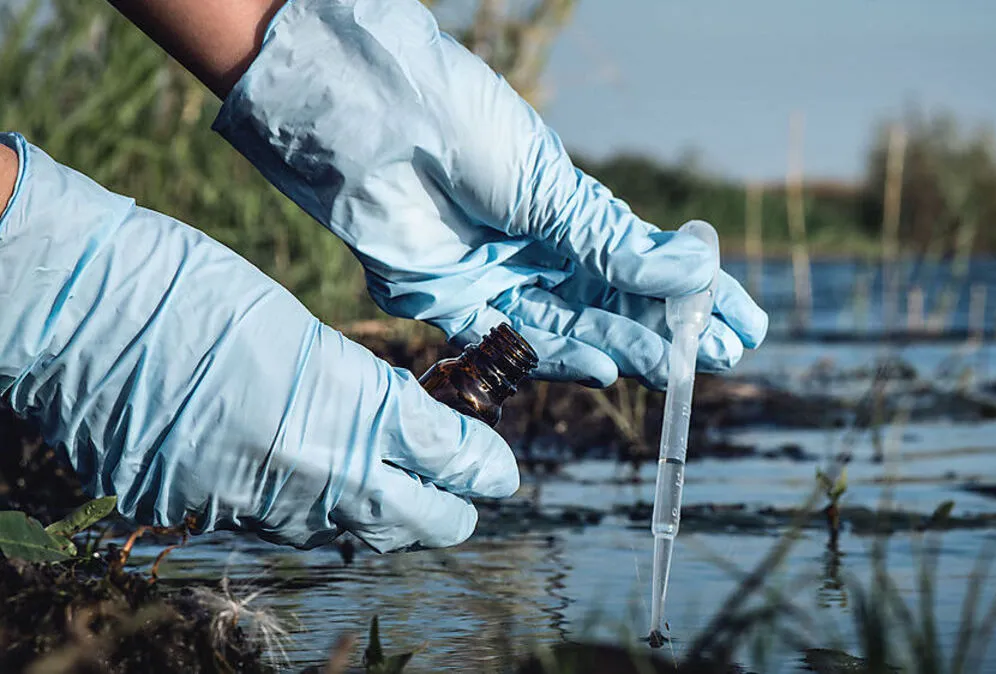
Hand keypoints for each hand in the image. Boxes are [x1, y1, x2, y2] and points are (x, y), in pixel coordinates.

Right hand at [0, 132, 517, 551]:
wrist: (75, 306)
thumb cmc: (189, 285)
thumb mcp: (298, 329)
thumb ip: (357, 391)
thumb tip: (395, 427)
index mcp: (349, 407)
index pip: (448, 458)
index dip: (484, 467)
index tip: (500, 470)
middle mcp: (310, 472)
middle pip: (415, 523)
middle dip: (449, 511)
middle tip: (462, 494)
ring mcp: (249, 504)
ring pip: (344, 534)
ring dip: (377, 516)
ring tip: (392, 492)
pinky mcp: (194, 514)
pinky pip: (270, 528)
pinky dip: (299, 511)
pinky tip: (301, 484)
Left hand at [213, 0, 767, 388]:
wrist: (373, 120)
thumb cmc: (464, 128)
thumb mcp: (551, 187)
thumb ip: (614, 244)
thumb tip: (698, 271)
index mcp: (568, 210)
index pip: (647, 263)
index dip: (697, 295)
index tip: (745, 323)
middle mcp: (538, 249)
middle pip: (616, 305)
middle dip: (672, 331)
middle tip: (722, 357)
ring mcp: (498, 279)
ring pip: (576, 329)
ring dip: (628, 349)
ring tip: (677, 367)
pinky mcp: (452, 306)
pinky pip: (516, 344)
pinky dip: (563, 359)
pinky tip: (609, 368)